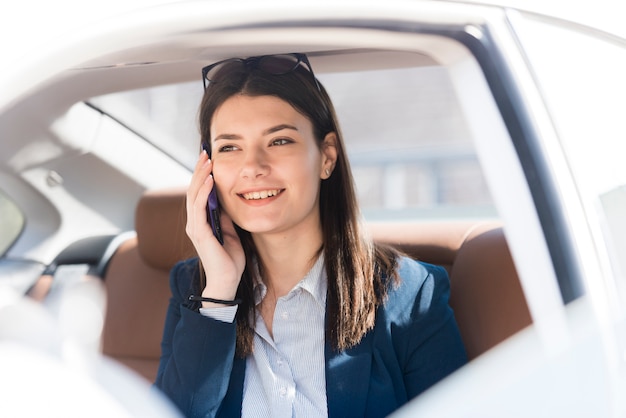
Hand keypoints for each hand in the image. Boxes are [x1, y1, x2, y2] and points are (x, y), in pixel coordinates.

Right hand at [186, 151, 244, 304]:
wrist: (227, 281)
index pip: (198, 193)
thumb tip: (226, 201)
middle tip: (205, 152)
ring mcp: (195, 227)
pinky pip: (199, 208)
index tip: (209, 159)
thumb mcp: (230, 232)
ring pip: (193, 195)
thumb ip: (225, 217)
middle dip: (199, 170)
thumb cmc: (229, 259)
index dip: (202, 175)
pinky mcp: (199, 233)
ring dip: (200, 176)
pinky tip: (210, 180)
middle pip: (193, 190)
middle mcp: (194, 222)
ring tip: (206, 160)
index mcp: (201, 222)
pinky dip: (204, 192)